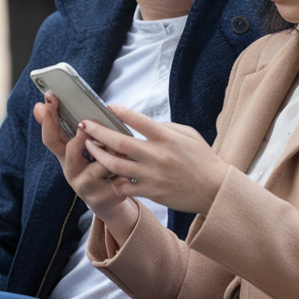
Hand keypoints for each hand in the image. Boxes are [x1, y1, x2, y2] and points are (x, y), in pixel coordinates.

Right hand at [33, 94, 138, 233]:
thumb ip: (67, 127)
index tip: (49, 97)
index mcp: (65, 156)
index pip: (50, 136)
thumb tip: (39, 105)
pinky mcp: (101, 198)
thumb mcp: (80, 148)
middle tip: (86, 125)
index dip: (48, 118)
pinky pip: (116, 181)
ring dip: (112, 154)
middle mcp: (71, 171)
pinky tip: (132, 170)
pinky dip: (125, 173)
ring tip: (124, 148)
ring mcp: (84, 186)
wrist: (108, 201)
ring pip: (99, 165)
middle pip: (70, 151)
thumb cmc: (96, 167)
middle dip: (80, 137)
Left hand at [81, 105, 230, 216]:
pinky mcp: (151, 192)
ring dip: (99, 154)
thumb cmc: (203, 160)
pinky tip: (107, 173)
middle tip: (85, 124)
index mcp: (167, 138)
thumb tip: (144, 123)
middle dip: (98, 132)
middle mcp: (157, 155)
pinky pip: (124, 186)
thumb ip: (166, 127)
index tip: (108, 106)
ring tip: (89, 146)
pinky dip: (113, 180)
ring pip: (115, 165)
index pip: (139, 120)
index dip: (121, 112)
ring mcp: (152, 175)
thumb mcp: (189, 135)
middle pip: (119, 142)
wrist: (214, 190)